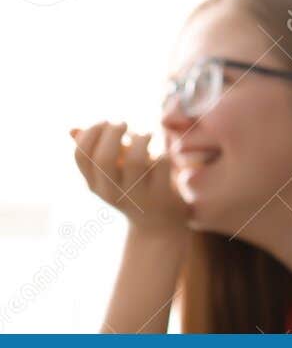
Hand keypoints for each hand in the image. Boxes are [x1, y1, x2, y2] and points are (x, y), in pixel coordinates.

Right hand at [71, 122, 189, 233]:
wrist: (159, 225)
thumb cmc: (134, 189)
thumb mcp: (112, 172)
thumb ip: (96, 151)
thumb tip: (72, 129)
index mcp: (95, 184)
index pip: (81, 156)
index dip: (91, 133)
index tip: (105, 122)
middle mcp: (111, 191)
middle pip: (104, 158)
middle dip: (113, 133)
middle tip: (124, 123)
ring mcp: (137, 195)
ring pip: (135, 161)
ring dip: (141, 139)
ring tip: (146, 134)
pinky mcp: (162, 195)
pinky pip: (162, 165)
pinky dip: (163, 151)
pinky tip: (163, 150)